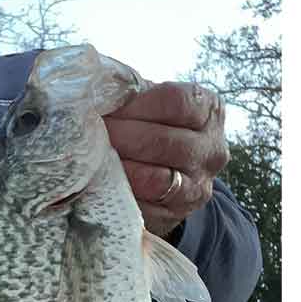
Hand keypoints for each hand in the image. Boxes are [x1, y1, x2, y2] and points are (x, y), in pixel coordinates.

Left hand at [104, 81, 228, 236]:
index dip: (135, 105)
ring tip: (92, 158)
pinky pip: (145, 206)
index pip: (175, 101)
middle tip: (87, 134)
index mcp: (209, 110)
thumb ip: (131, 93)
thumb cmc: (151, 126)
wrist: (170, 174)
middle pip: (163, 141)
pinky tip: (100, 182)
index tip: (104, 107)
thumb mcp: (150, 103)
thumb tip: (93, 87)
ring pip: (156, 179)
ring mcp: (200, 185)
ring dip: (118, 168)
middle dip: (120, 137)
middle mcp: (213, 149)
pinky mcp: (178, 213)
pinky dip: (119, 193)